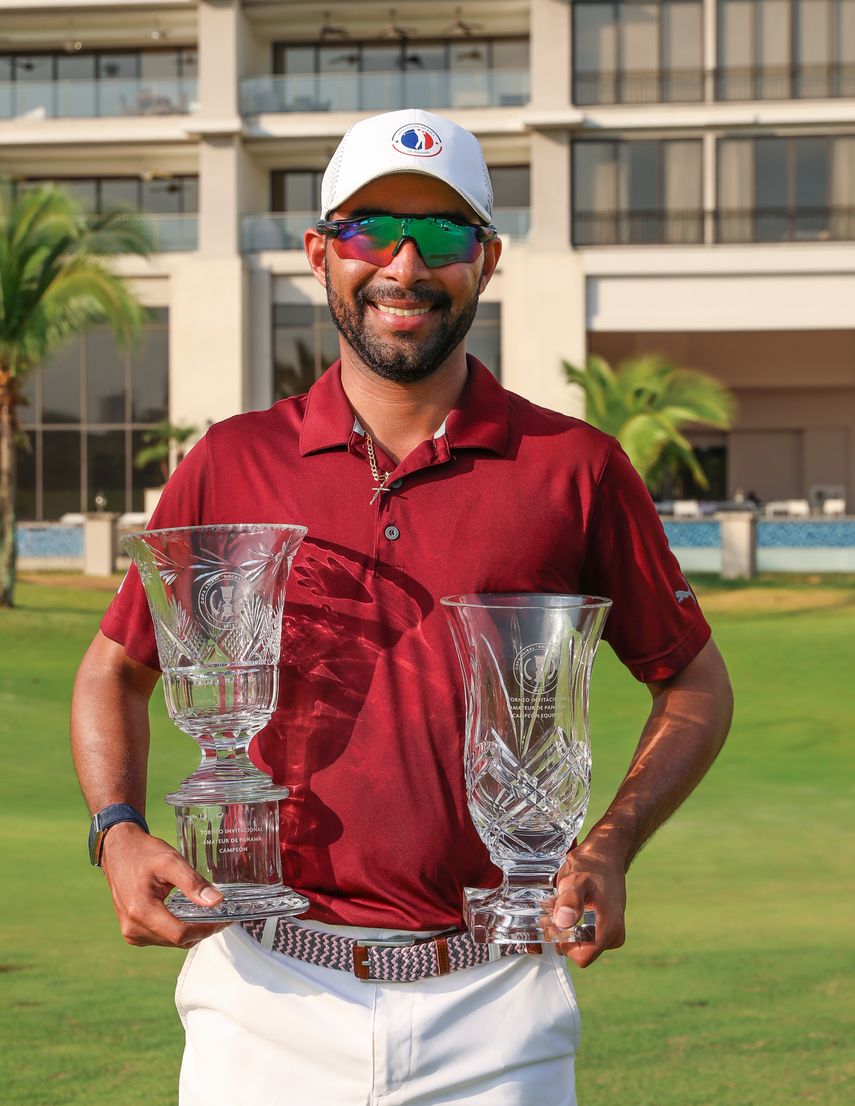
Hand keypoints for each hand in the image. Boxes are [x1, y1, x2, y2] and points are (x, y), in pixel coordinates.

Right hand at [100, 823, 229, 947]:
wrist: (118, 851)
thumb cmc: (143, 853)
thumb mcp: (171, 861)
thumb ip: (193, 882)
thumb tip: (216, 901)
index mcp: (141, 911)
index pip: (180, 934)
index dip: (205, 929)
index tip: (224, 919)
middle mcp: (133, 928)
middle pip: (177, 940)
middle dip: (201, 930)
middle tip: (221, 914)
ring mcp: (131, 932)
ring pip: (171, 941)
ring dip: (191, 931)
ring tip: (207, 913)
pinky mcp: (133, 932)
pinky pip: (162, 937)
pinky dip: (178, 929)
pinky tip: (187, 914)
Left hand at [546, 837, 627, 966]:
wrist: (606, 853)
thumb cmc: (591, 865)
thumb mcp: (575, 879)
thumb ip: (570, 900)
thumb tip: (564, 923)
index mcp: (610, 927)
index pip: (583, 957)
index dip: (564, 944)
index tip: (555, 923)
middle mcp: (615, 934)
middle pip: (581, 952)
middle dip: (563, 936)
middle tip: (552, 911)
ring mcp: (612, 931)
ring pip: (582, 944)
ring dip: (566, 929)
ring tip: (558, 906)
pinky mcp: (607, 926)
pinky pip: (586, 936)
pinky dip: (573, 925)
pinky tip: (565, 908)